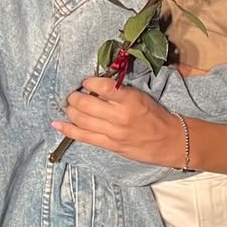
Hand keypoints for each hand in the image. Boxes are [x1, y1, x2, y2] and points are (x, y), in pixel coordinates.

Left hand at [52, 77, 186, 165]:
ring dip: (71, 111)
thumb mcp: (140, 96)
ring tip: (69, 106)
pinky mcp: (110, 145)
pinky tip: (57, 124)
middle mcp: (119, 116)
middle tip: (73, 94)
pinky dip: (68, 130)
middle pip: (86, 104)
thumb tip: (95, 86)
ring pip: (81, 120)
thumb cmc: (155, 115)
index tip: (86, 82)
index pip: (103, 86)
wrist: (169, 140)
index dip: (89, 82)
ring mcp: (113, 132)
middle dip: (74, 97)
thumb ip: (119, 92)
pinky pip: (84, 137)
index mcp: (130, 99)